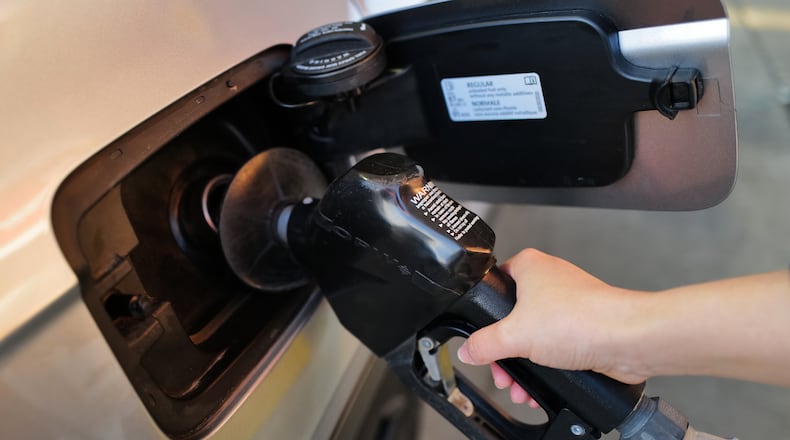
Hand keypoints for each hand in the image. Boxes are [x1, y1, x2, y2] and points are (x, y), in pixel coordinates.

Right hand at [457, 248, 650, 403]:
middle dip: (505, 350)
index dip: (485, 312)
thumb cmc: (581, 319)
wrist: (626, 339)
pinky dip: (546, 365)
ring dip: (525, 364)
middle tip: (501, 368)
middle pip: (513, 316)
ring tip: (521, 385)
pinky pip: (556, 345)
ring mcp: (569, 302)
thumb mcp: (515, 336)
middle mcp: (550, 279)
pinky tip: (541, 384)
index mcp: (530, 265)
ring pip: (535, 334)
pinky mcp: (584, 324)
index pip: (494, 281)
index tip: (482, 335)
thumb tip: (469, 350)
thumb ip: (485, 344)